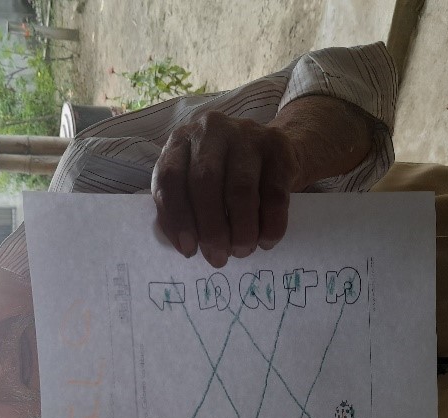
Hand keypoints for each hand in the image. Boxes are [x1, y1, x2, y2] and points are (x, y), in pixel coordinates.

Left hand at [152, 111, 302, 267]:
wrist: (271, 153)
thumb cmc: (222, 177)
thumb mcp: (192, 186)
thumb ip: (181, 209)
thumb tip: (186, 245)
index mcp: (181, 141)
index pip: (170, 177)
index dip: (177, 217)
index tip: (189, 250)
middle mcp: (210, 130)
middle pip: (205, 182)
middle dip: (211, 228)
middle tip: (219, 257)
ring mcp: (246, 134)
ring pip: (240, 189)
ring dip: (241, 230)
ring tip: (241, 251)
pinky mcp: (277, 146)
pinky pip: (274, 193)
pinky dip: (270, 224)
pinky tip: (265, 241)